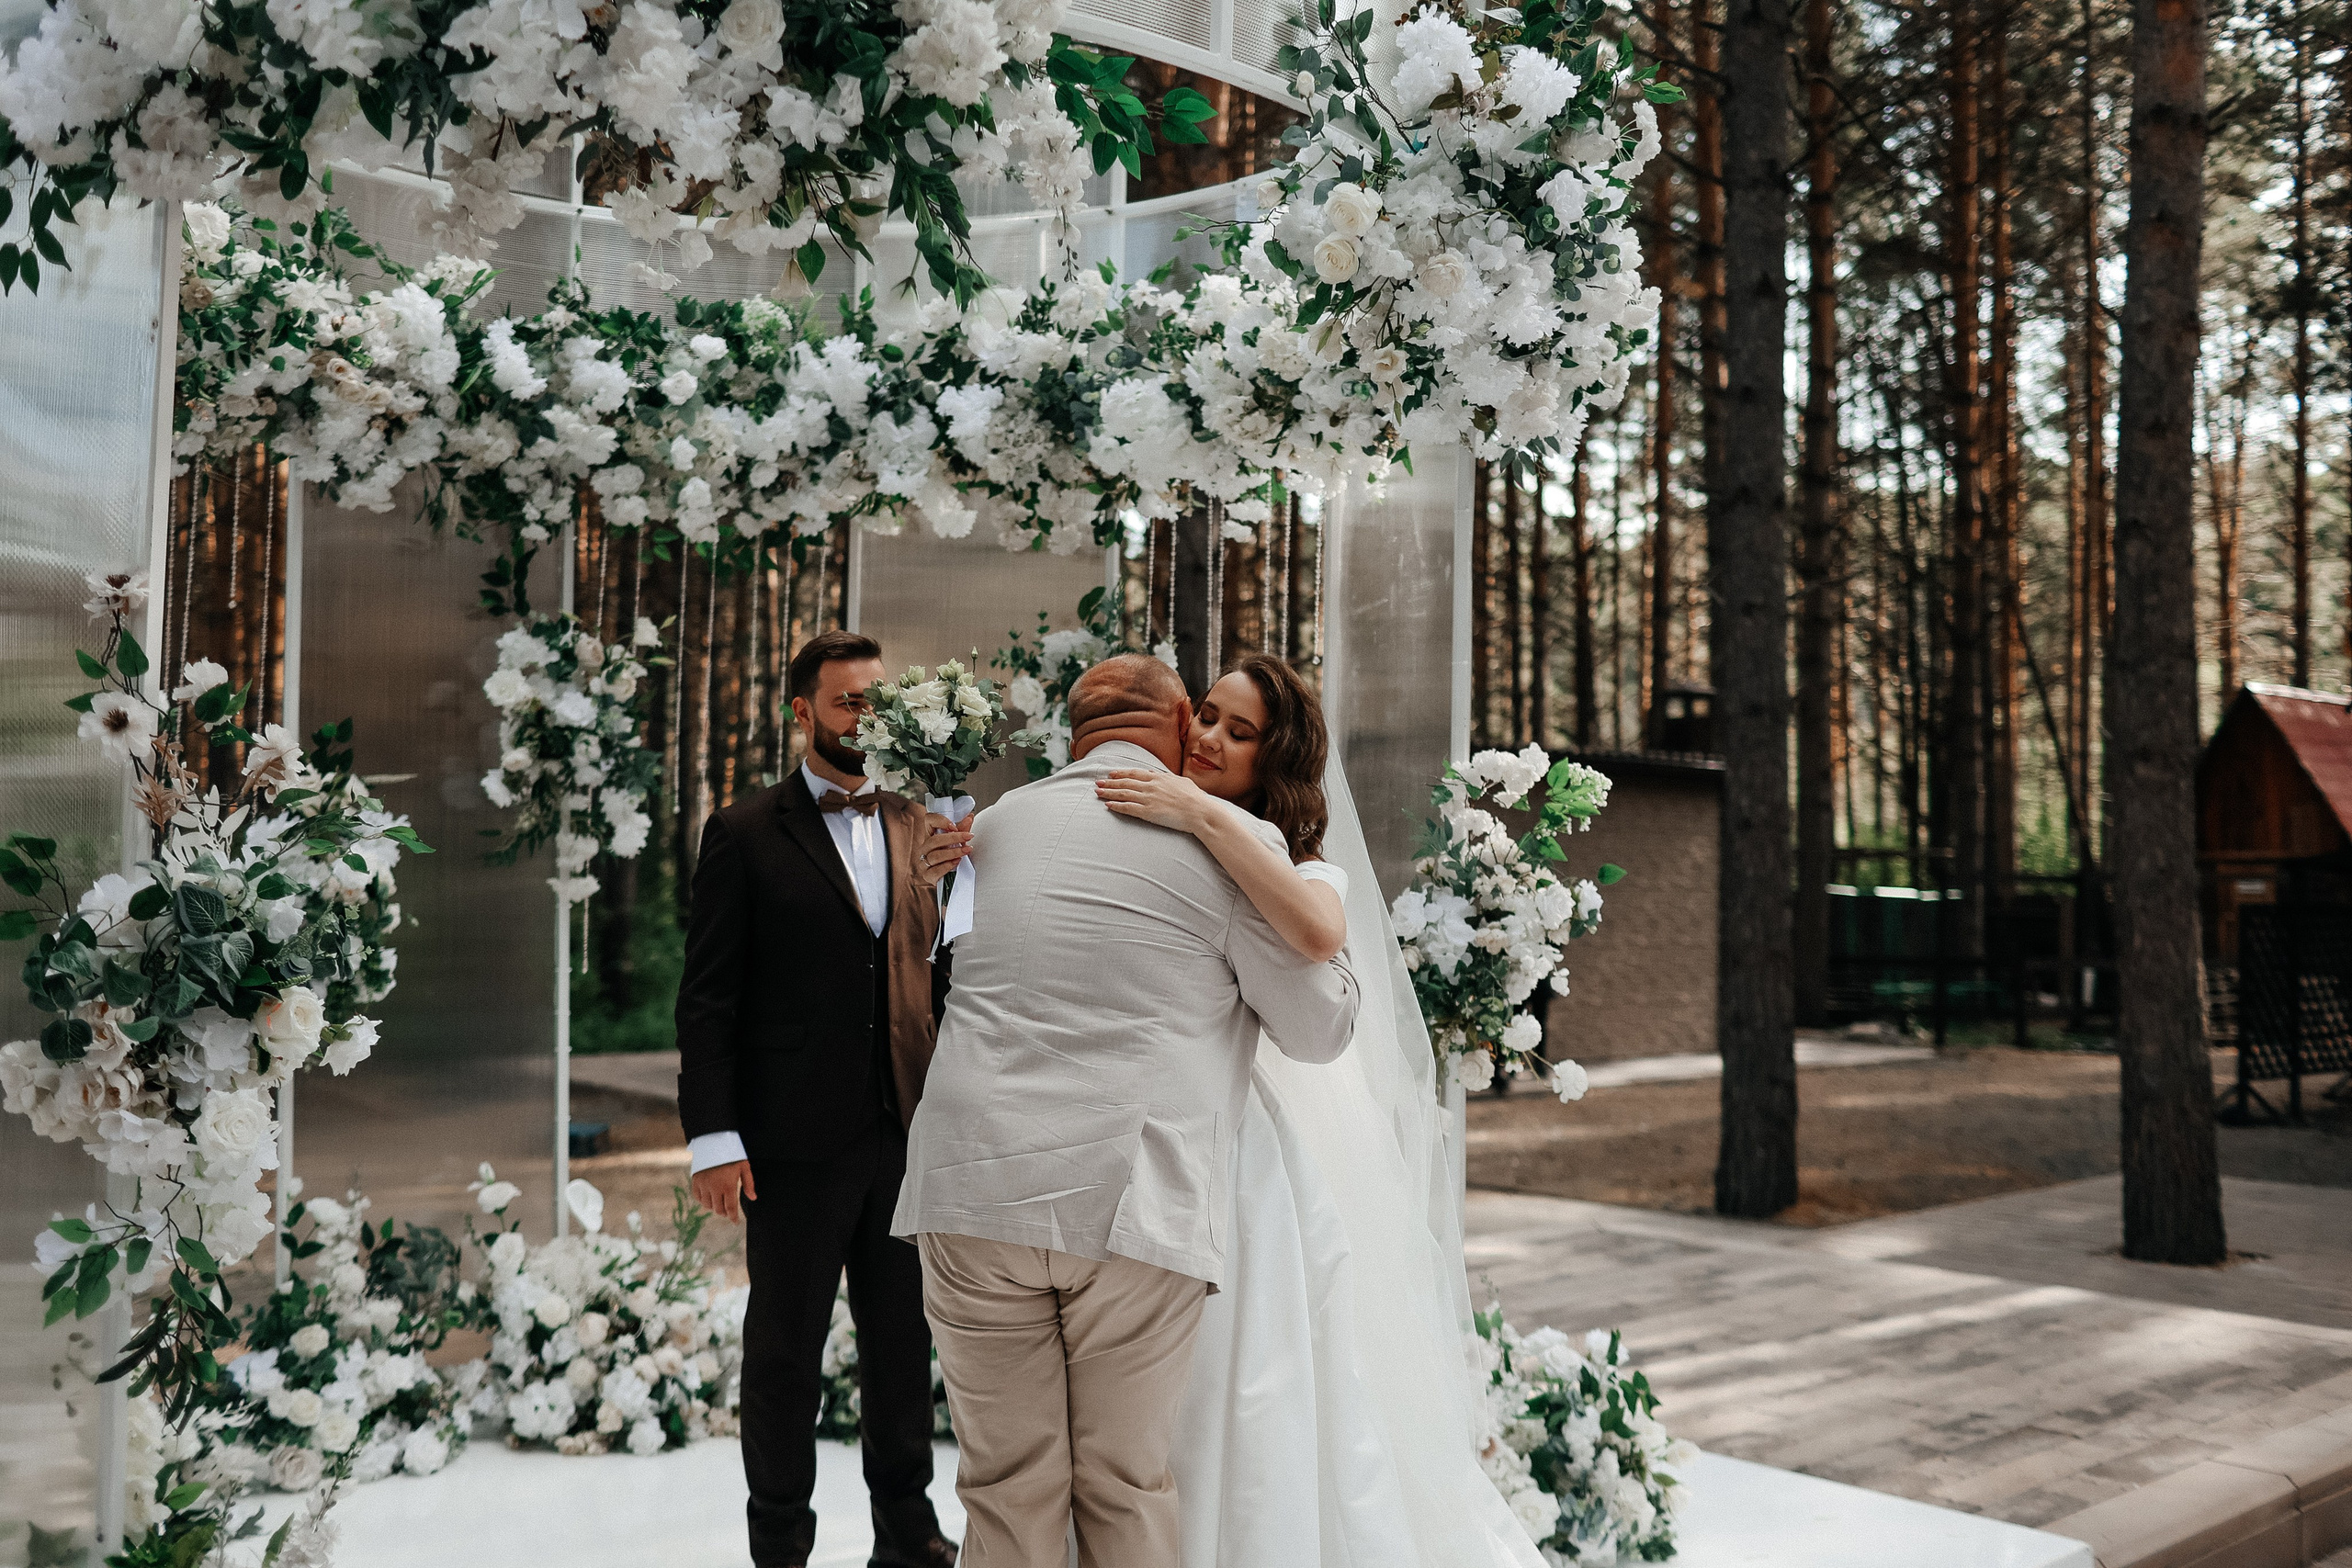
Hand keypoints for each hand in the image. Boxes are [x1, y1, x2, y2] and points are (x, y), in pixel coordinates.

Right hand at [691, 1160, 755, 1223]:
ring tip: (719, 1202)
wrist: (713, 1141)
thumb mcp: (744, 1166)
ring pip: (707, 1205)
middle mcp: (714, 1188)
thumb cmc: (732, 1154)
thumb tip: (753, 1198)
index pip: (730, 1208)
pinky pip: (698, 1197)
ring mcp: (703, 1185)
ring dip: (714, 1207)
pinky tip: (709, 1197)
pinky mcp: (695, 1181)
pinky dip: (703, 1200)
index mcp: (728, 1185)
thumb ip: (749, 1183)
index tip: (736, 1222)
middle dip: (725, 1212)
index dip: (733, 1217)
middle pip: (718, 1209)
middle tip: (729, 1211)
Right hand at [914, 811, 972, 889]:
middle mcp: (925, 848)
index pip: (929, 820)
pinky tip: (957, 862)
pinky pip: (935, 871)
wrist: (951, 877)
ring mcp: (924, 862)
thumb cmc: (953, 856)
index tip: (954, 826)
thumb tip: (969, 817)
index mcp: (930, 835)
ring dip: (953, 852)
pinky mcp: (927, 875)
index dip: (940, 821)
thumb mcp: (958, 841)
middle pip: (934, 840)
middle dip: (953, 838)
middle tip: (969, 836)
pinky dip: (947, 866)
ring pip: (935, 855)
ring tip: (966, 850)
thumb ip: (963, 829)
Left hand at [1096, 770, 1214, 834]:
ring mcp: (1149, 799)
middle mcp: (1151, 786)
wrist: (1200, 811)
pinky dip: (1117, 806)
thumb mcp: (1181, 782)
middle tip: (1097, 782)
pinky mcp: (1148, 812)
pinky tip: (1108, 806)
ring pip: (1123, 794)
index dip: (1121, 773)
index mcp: (1159, 778)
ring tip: (1097, 792)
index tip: (1111, 774)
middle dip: (1110, 783)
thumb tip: (1157, 774)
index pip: (1135, 773)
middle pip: (1125, 783)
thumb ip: (1167, 778)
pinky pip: (1128, 808)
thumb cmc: (1195, 798)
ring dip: (1109, 793)